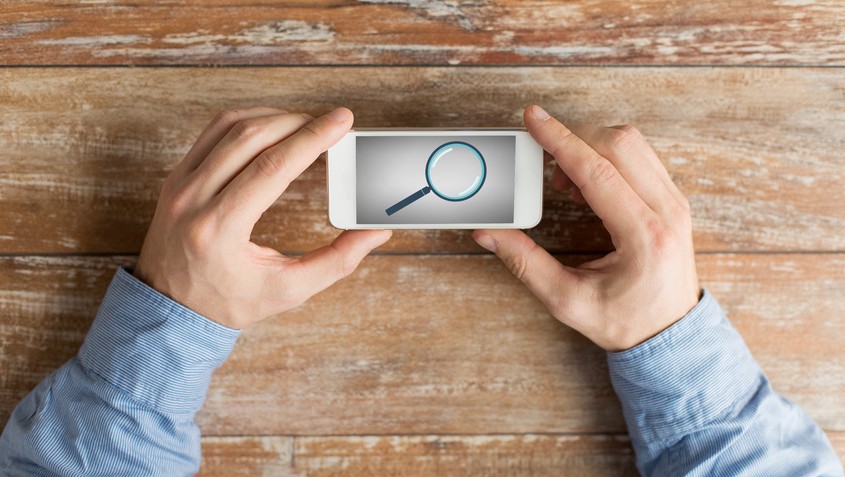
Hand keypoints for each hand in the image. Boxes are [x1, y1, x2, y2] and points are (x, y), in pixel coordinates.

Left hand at [134, 107, 390, 328]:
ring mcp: (179, 184)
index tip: (341, 121)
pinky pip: (213, 132)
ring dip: (274, 117)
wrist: (168, 309)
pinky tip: (273, 129)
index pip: (272, 167)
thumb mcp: (287, 291)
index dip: (312, 138)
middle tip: (331, 124)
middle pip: (251, 137)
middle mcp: (193, 200)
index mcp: (219, 230)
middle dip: (298, 122)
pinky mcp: (176, 177)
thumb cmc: (227, 302)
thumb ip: (337, 261)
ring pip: (230, 126)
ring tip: (306, 125)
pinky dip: (248, 122)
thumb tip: (374, 232)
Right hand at [473, 105, 698, 350]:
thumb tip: (490, 233)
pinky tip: (587, 184)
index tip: (534, 119)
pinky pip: (640, 156)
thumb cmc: (626, 322)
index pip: (598, 170)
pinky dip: (607, 157)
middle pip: (619, 143)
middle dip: (573, 140)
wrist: (671, 335)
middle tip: (545, 168)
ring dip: (590, 148)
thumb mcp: (568, 301)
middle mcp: (667, 211)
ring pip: (632, 143)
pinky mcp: (672, 199)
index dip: (560, 140)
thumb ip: (525, 264)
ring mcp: (675, 202)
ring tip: (566, 183)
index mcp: (644, 236)